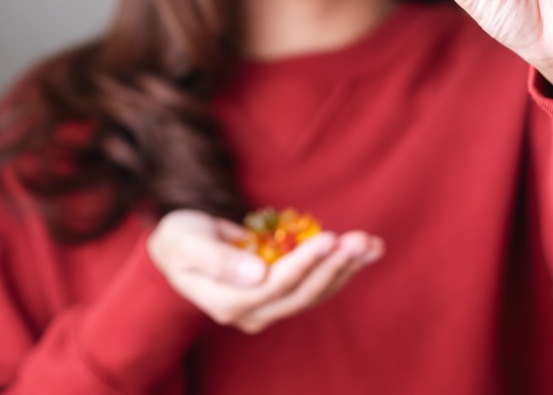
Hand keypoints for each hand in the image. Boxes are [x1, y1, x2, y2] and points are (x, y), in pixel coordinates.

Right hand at [147, 210, 383, 333]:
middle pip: (302, 294)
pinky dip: (341, 267)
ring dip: (346, 269)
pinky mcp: (282, 294)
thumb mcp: (187, 242)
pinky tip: (364, 250)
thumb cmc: (180, 238)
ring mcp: (269, 307)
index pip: (274, 285)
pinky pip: (317, 285)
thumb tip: (256, 275)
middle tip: (360, 240)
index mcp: (226, 303)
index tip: (329, 238)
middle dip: (334, 266)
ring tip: (372, 244)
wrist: (180, 246)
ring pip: (315, 293)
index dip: (304, 263)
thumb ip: (218, 260)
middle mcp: (251, 313)